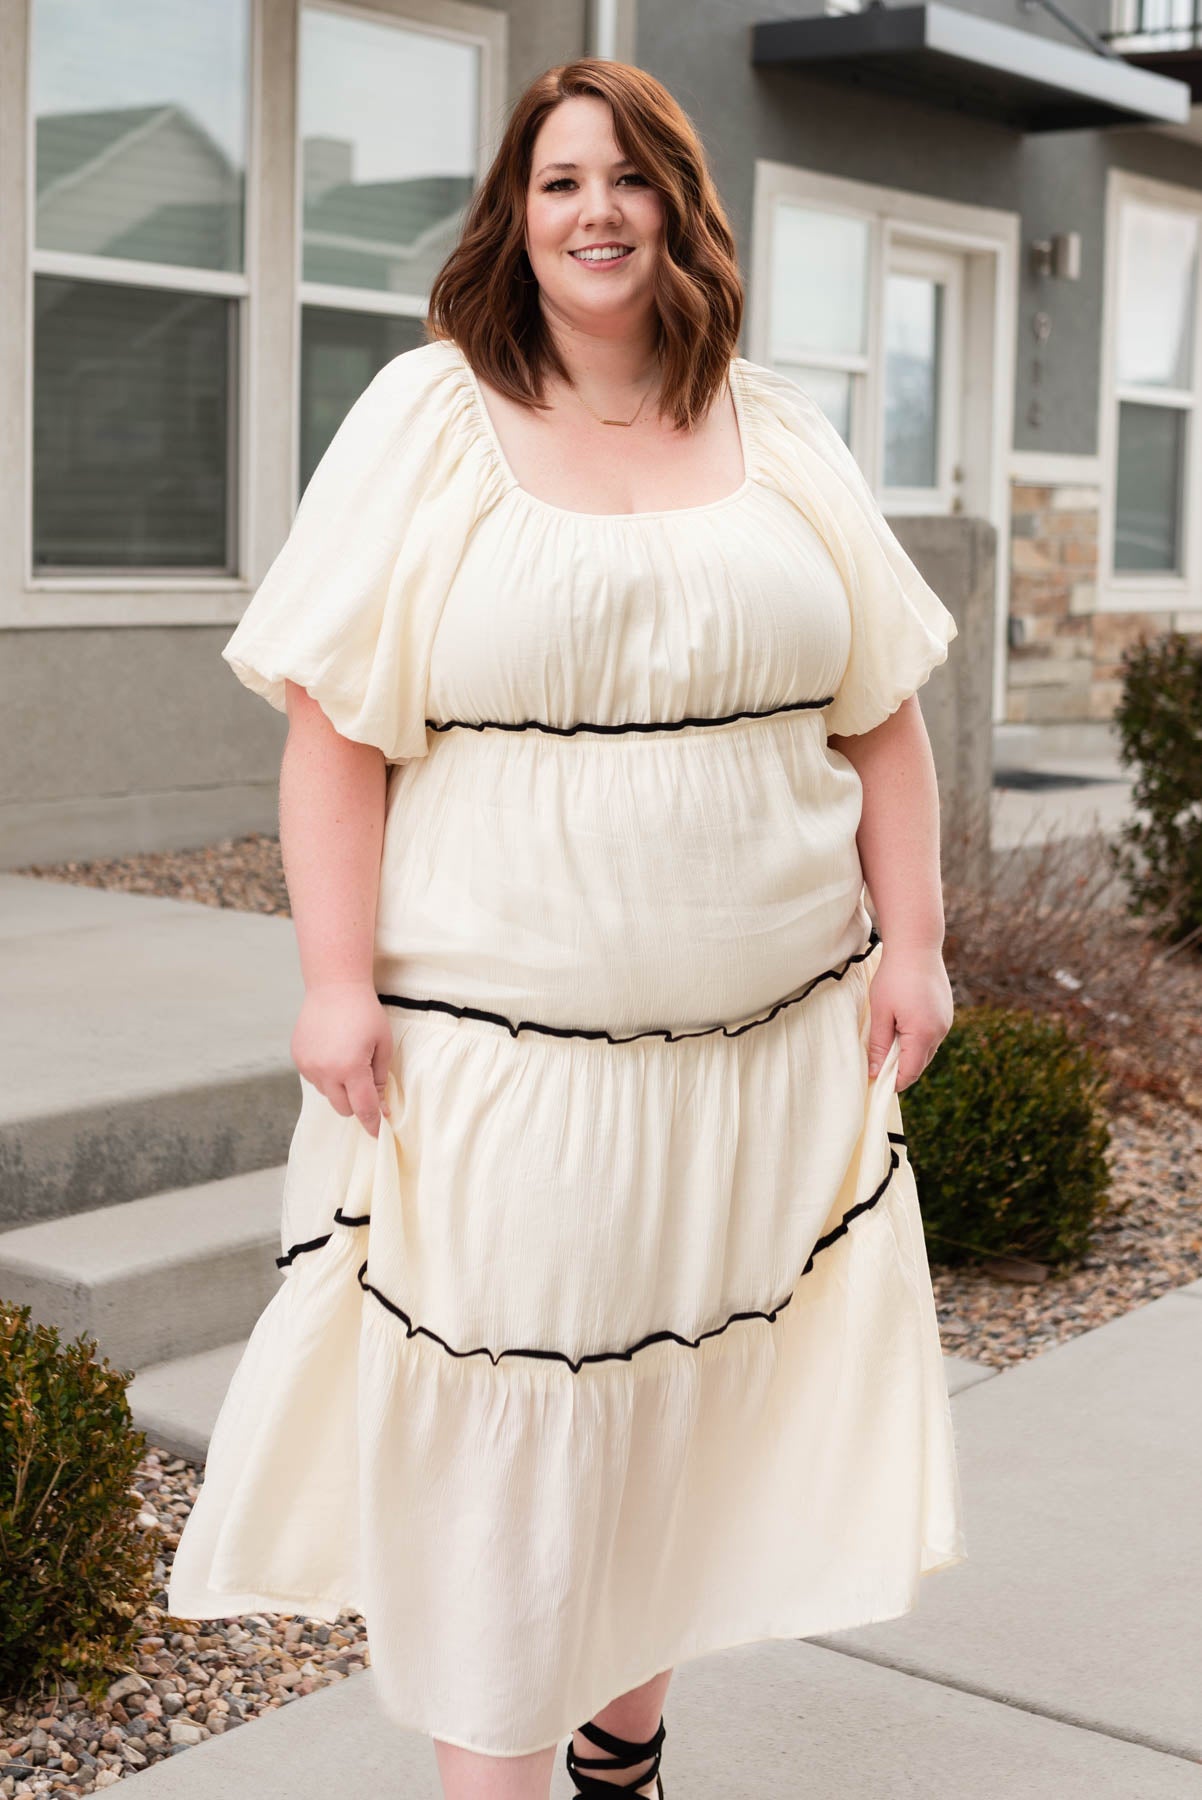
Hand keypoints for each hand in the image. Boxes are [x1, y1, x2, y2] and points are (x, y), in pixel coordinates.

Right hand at [290, 979, 395, 1136]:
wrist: (334, 986)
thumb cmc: (365, 1013)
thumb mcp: (383, 1045)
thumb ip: (380, 1078)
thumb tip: (380, 1105)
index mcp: (351, 1068)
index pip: (363, 1107)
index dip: (372, 1123)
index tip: (378, 1134)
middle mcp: (326, 1071)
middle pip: (343, 1108)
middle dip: (356, 1103)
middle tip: (366, 1085)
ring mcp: (308, 1065)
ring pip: (328, 1093)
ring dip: (340, 1087)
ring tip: (348, 1058)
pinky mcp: (298, 1058)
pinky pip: (315, 1078)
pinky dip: (326, 1074)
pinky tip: (333, 1051)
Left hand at [866, 943, 953, 1093]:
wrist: (917, 946)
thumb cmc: (894, 977)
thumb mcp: (880, 1012)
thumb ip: (878, 1044)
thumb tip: (873, 1071)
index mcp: (923, 1034)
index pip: (910, 1072)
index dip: (893, 1082)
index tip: (877, 1083)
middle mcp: (940, 1031)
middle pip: (920, 1063)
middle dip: (900, 1068)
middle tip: (878, 1063)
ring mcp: (946, 1021)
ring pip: (927, 1049)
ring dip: (910, 1052)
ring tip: (888, 1041)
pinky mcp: (946, 1012)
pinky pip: (933, 1034)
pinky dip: (918, 1038)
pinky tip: (903, 1025)